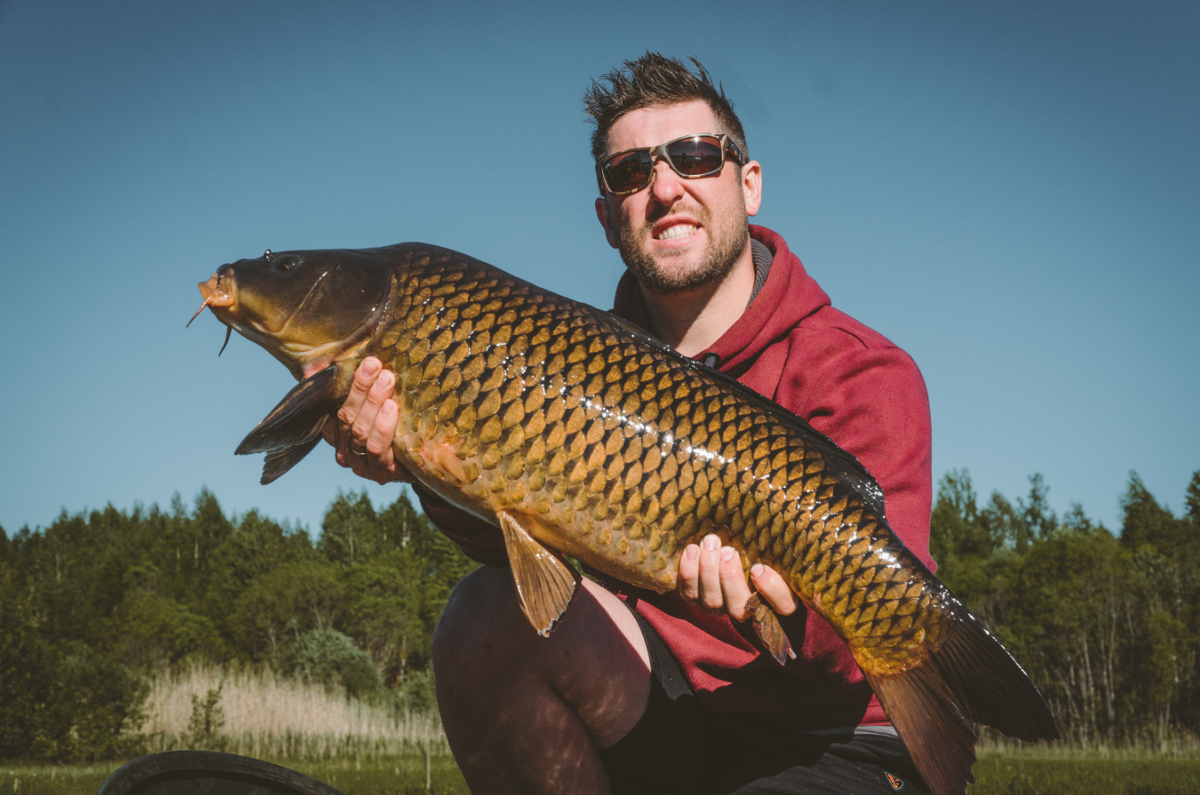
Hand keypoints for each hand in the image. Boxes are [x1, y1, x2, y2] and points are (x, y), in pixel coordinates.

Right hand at [324, 357, 413, 484]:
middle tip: (374, 365)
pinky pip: (377, 449)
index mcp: (337, 432)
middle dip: (360, 388)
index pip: (329, 408)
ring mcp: (361, 464)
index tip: (346, 363)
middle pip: (346, 416)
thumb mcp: (375, 402)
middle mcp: (345, 450)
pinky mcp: (381, 473)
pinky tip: (391, 409)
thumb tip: (310, 369)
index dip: (335, 385)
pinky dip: (383, 428)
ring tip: (386, 381)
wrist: (424, 461)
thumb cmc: (396, 427)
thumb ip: (348, 385)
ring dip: (372, 403)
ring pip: (360, 431)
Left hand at [677, 534, 796, 621]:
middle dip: (730, 577)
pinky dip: (688, 572)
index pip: (783, 607)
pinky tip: (691, 550)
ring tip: (709, 544)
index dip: (772, 590)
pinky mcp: (696, 597)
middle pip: (738, 607)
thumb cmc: (757, 556)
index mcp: (775, 600)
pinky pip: (688, 592)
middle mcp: (745, 610)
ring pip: (711, 600)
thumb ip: (780, 558)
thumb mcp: (775, 556)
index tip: (759, 568)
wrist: (725, 557)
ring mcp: (718, 606)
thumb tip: (774, 555)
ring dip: (708, 571)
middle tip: (727, 550)